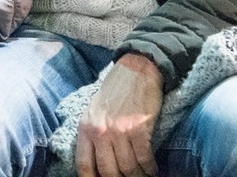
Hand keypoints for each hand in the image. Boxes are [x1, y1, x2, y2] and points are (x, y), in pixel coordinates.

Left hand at [77, 53, 161, 176]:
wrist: (136, 69)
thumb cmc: (116, 92)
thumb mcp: (94, 111)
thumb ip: (93, 135)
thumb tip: (97, 164)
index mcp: (86, 128)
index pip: (84, 165)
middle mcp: (100, 131)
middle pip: (108, 172)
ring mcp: (119, 131)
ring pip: (128, 169)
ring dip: (138, 176)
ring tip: (144, 176)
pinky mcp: (139, 128)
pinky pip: (144, 159)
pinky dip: (150, 168)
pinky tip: (152, 169)